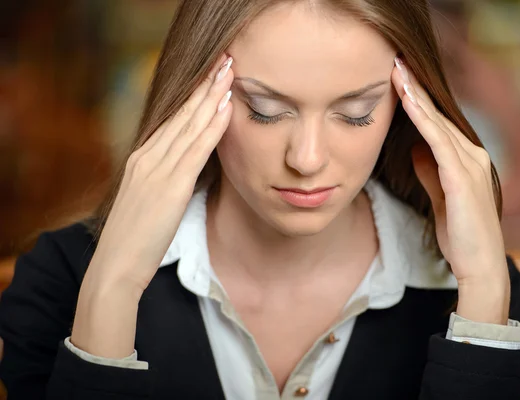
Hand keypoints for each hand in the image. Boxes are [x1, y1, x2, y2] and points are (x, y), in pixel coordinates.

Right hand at [71, 54, 233, 357]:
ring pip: (190, 125)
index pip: (173, 121)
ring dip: (211, 97)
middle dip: (205, 87)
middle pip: (182, 115)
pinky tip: (225, 108)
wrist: (116, 266)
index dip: (194, 98)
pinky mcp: (169, 185)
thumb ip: (163, 180)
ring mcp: (157, 169)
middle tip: (225, 62)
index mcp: (141, 160)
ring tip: (229, 73)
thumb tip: (185, 170)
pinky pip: (196, 149)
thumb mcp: (147, 201)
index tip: (211, 78)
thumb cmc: (134, 239)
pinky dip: (211, 126)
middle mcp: (147, 157)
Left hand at [391, 57, 509, 323]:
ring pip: (437, 122)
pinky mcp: (462, 179)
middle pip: (438, 116)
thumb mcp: (441, 196)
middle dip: (416, 89)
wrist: (479, 265)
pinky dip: (422, 119)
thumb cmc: (461, 235)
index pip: (437, 123)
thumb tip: (415, 150)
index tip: (398, 80)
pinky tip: (407, 102)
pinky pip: (438, 141)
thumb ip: (430, 172)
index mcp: (466, 160)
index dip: (418, 101)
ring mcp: (470, 165)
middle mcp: (472, 155)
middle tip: (395, 63)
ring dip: (416, 96)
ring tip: (397, 72)